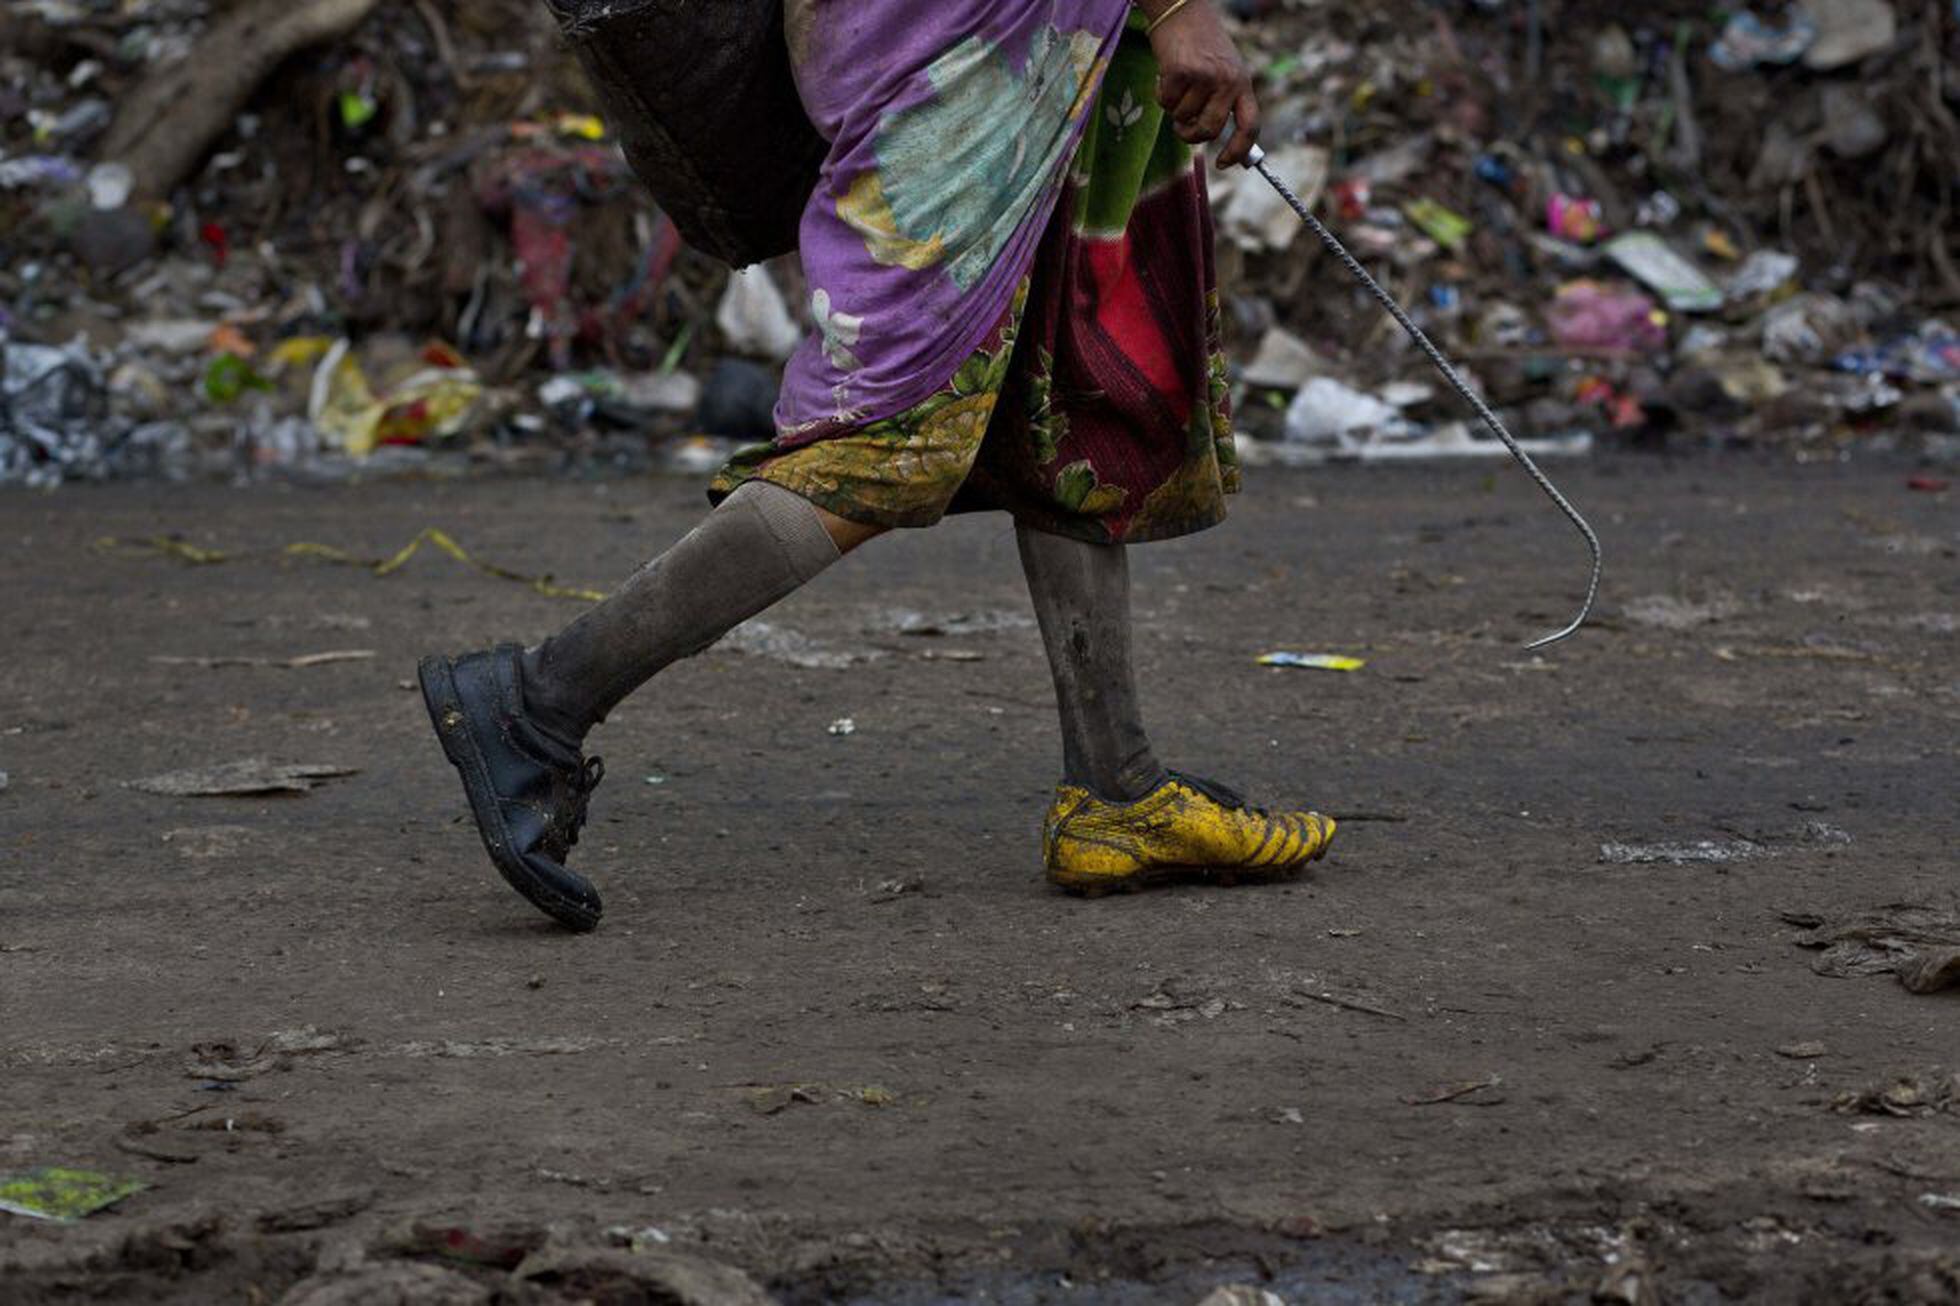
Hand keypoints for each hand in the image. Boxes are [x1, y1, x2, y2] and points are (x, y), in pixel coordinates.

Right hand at [1145, 1, 1259, 167]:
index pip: (1250, 125)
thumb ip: (1225, 100)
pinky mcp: (1181, 72)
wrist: (1182, 11)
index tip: (1224, 163)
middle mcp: (1228, 81)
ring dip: (1174, 109)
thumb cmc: (1201, 45)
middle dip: (1191, 135)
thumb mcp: (1225, 70)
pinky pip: (1166, 103)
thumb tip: (1214, 137)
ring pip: (1183, 117)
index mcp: (1243, 82)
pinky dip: (1161, 95)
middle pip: (1210, 130)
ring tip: (1177, 85)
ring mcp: (1205, 76)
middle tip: (1182, 128)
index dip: (1239, 150)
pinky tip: (1166, 76)